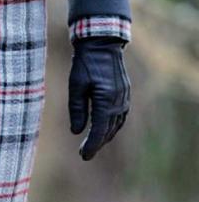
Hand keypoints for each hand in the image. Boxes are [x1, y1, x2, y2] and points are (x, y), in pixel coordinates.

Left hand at [68, 38, 130, 160]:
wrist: (102, 44)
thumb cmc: (85, 63)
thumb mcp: (76, 85)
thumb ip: (77, 109)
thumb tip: (77, 131)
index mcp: (106, 100)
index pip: (99, 130)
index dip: (91, 145)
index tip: (84, 156)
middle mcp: (119, 102)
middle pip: (109, 130)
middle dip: (97, 144)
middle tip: (84, 155)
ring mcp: (124, 98)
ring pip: (116, 125)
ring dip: (105, 136)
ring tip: (93, 145)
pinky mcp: (125, 94)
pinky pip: (121, 116)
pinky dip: (113, 126)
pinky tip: (105, 130)